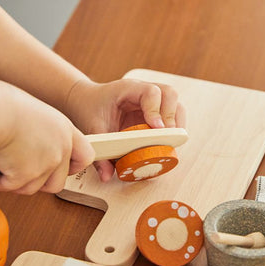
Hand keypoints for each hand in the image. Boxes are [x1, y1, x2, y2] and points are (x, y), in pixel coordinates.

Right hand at [0, 81, 94, 193]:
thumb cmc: (2, 105)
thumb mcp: (34, 114)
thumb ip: (41, 133)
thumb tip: (30, 147)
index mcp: (64, 130)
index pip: (86, 156)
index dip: (73, 167)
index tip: (62, 168)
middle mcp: (61, 148)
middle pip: (58, 182)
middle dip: (38, 183)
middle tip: (21, 175)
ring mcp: (46, 164)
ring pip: (32, 188)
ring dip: (15, 183)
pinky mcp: (27, 175)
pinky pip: (10, 187)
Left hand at [64, 78, 185, 180]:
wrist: (87, 100)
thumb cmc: (91, 110)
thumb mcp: (93, 129)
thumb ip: (100, 153)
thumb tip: (107, 176)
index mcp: (127, 89)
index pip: (150, 92)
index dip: (156, 110)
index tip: (156, 128)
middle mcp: (143, 91)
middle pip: (169, 94)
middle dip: (171, 116)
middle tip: (166, 137)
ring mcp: (152, 99)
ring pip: (175, 103)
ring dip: (177, 122)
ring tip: (171, 141)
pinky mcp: (156, 109)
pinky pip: (173, 113)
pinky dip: (174, 126)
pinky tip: (168, 141)